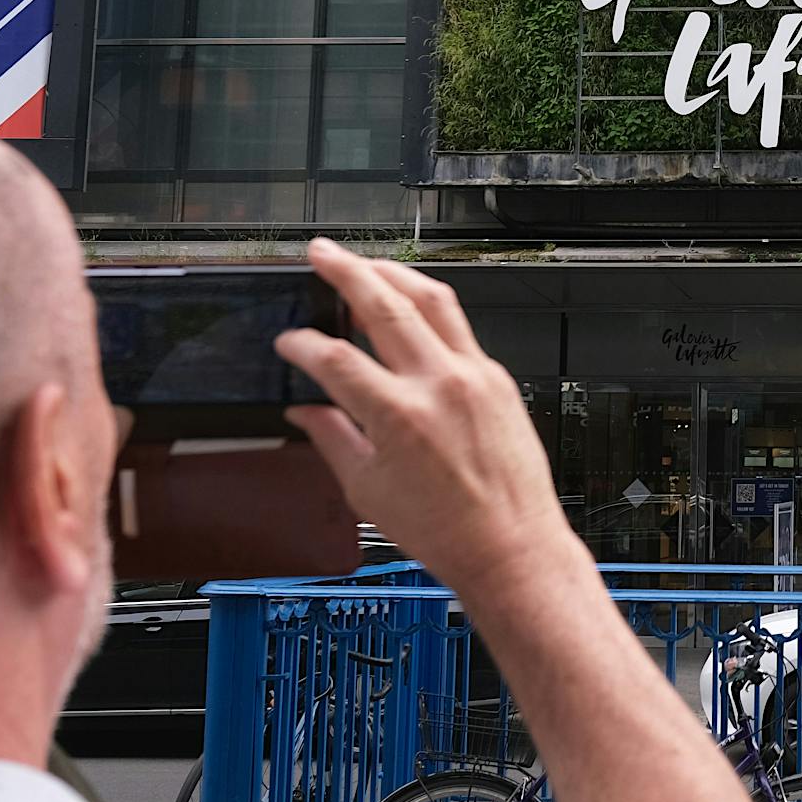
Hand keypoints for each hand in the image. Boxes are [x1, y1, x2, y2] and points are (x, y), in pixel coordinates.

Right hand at [276, 239, 573, 585]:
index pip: (336, 359)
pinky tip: (410, 309)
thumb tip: (303, 414)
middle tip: (322, 254)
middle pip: (384, 303)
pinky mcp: (498, 377)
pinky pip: (458, 326)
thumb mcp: (369, 492)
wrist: (511, 547)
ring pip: (431, 298)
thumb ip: (332, 440)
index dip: (303, 344)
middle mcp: (439, 385)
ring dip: (392, 273)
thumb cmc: (447, 532)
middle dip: (346, 271)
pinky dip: (428, 308)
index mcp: (399, 417)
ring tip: (364, 263)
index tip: (290, 341)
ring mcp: (474, 375)